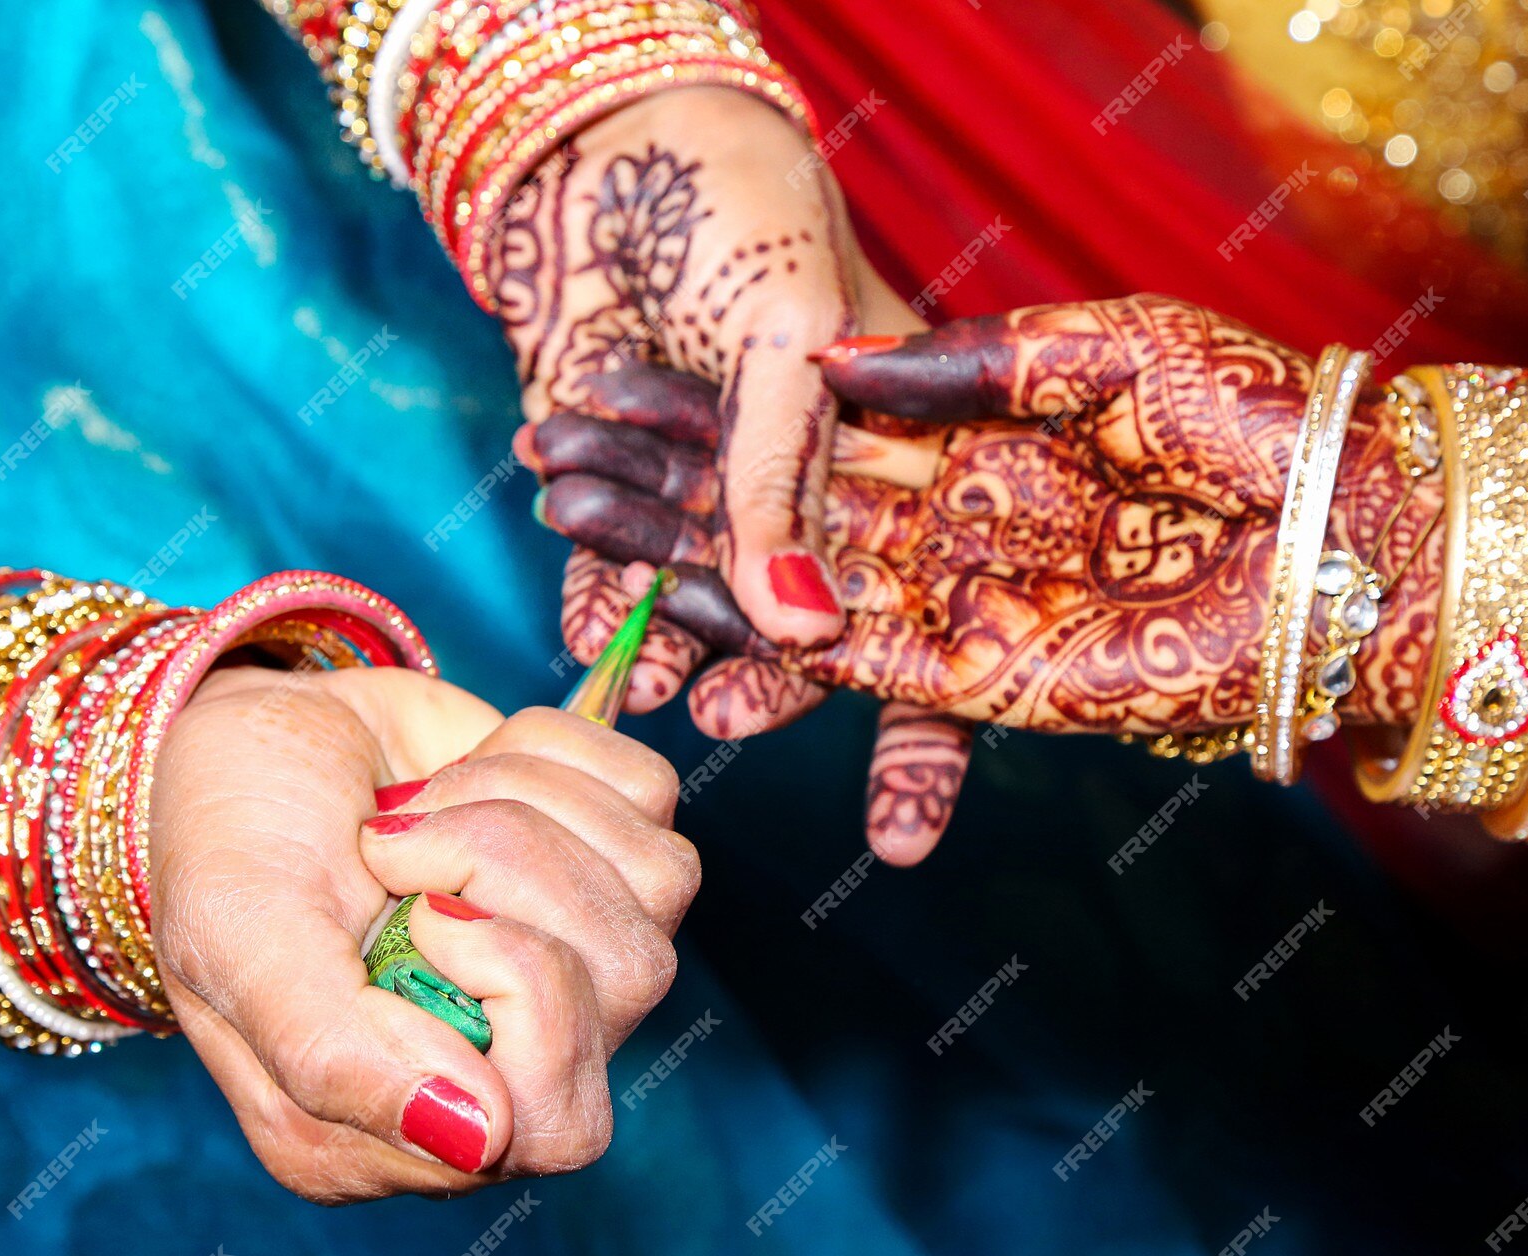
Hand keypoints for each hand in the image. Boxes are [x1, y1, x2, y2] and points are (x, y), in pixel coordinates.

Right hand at [148, 665, 695, 1202]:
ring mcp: (568, 961)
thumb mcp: (236, 942)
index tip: (419, 914)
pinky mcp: (599, 858)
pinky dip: (554, 753)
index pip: (557, 1119)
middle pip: (627, 978)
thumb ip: (335, 1055)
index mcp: (400, 1126)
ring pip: (658, 882)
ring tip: (420, 803)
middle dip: (514, 865)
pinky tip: (465, 769)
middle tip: (394, 842)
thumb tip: (479, 1145)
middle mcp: (506, 1063)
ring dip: (525, 802)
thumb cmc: (223, 838)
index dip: (518, 987)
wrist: (250, 727)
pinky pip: (653, 799)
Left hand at [491, 87, 914, 728]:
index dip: (925, 733)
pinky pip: (620, 576)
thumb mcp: (789, 343)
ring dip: (675, 643)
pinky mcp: (628, 488)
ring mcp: (719, 497)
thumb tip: (799, 632)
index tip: (901, 845)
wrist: (612, 139)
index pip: (936, 618)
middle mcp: (816, 492)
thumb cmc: (742, 209)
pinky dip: (603, 606)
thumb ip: (785, 485)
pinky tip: (591, 642)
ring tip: (644, 687)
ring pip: (704, 606)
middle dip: (774, 693)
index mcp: (904, 454)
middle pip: (812, 635)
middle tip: (725, 727)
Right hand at [536, 296, 1441, 857]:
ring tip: (586, 576)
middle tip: (555, 493)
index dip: (704, 422)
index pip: (803, 430)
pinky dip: (766, 651)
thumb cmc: (1236, 410)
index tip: (605, 406)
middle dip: (665, 510)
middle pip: (777, 514)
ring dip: (690, 589)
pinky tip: (675, 631)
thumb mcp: (1084, 348)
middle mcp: (944, 518)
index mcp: (965, 432)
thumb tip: (832, 361)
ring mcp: (959, 597)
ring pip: (791, 595)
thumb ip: (949, 363)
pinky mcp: (985, 675)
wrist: (1345, 521)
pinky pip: (854, 668)